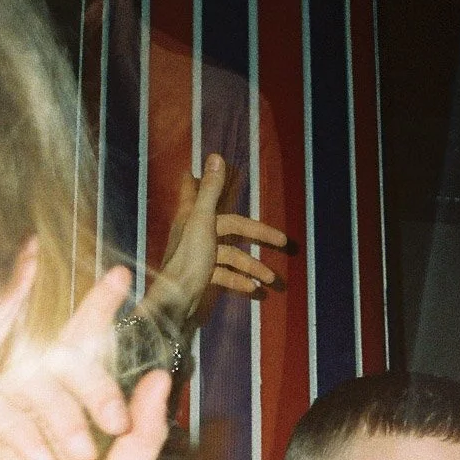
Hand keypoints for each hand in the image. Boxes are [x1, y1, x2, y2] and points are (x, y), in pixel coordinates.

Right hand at [0, 267, 171, 459]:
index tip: (121, 278)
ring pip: (31, 374)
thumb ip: (143, 432)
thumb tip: (160, 376)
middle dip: (95, 382)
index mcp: (62, 412)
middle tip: (111, 424)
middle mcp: (24, 404)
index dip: (98, 311)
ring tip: (73, 459)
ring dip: (63, 414)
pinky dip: (25, 431)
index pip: (80, 348)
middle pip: (61, 355)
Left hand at [142, 155, 285, 323]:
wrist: (176, 303)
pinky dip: (240, 281)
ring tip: (272, 279)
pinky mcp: (202, 278)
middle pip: (231, 227)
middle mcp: (195, 233)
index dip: (201, 182)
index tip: (197, 171)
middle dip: (257, 234)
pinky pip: (225, 275)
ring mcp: (199, 256)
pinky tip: (254, 290)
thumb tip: (215, 156)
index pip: (199, 192)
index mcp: (193, 217)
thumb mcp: (203, 221)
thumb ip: (210, 191)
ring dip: (252, 266)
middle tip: (283, 241)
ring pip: (231, 255)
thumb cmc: (189, 258)